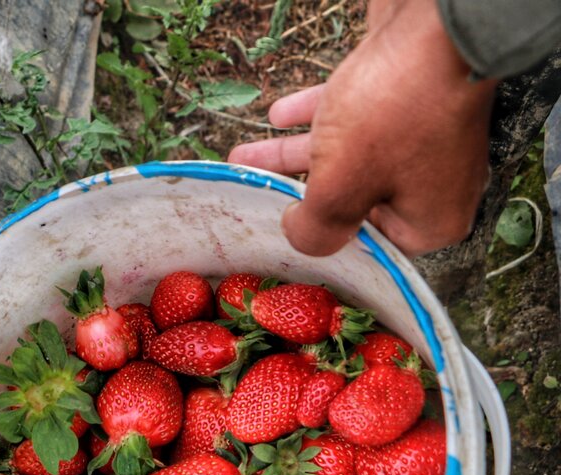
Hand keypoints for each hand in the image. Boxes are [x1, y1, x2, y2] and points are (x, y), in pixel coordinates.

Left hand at [227, 0, 497, 256]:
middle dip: (295, 191)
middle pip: (351, 196)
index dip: (327, 237)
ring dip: (290, 153)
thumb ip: (317, 226)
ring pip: (345, 153)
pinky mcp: (406, 94)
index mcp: (430, 218)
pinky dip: (314, 115)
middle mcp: (432, 181)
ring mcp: (422, 135)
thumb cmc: (394, 113)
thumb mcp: (342, 188)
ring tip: (244, 154)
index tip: (285, 232)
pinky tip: (277, 114)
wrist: (437, 20)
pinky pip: (353, 114)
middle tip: (251, 193)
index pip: (371, 246)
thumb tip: (300, 238)